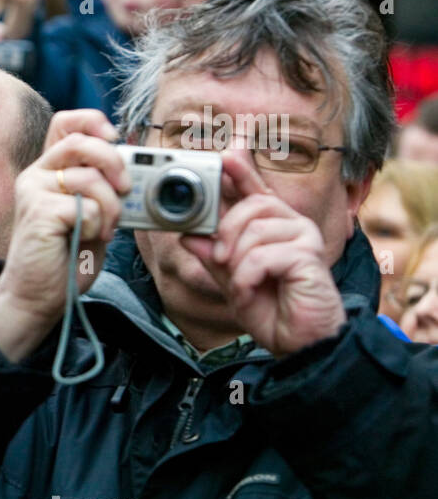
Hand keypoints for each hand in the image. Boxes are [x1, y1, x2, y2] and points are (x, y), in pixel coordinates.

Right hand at [0, 110, 127, 361]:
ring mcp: (34, 191)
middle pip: (81, 142)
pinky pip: (85, 207)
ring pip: (89, 177)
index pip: (66, 123)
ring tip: (103, 230)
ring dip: (110, 207)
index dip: (93, 122)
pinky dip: (97, 226)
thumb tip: (132, 170)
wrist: (37, 296)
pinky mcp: (38, 212)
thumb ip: (102, 187)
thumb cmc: (65, 258)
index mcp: (50, 170)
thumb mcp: (92, 214)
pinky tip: (85, 240)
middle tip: (124, 189)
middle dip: (114, 163)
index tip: (115, 139)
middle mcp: (37, 175)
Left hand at [179, 154, 345, 356]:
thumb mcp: (232, 281)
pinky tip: (250, 290)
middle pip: (253, 205)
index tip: (225, 154)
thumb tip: (189, 234)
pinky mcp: (309, 257)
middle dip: (227, 230)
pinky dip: (247, 275)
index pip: (256, 192)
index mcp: (274, 228)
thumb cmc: (271, 310)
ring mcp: (304, 239)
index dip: (242, 171)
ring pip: (257, 230)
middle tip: (221, 258)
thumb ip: (213, 257)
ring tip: (240, 282)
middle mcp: (292, 226)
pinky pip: (264, 255)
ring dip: (238, 259)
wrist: (298, 344)